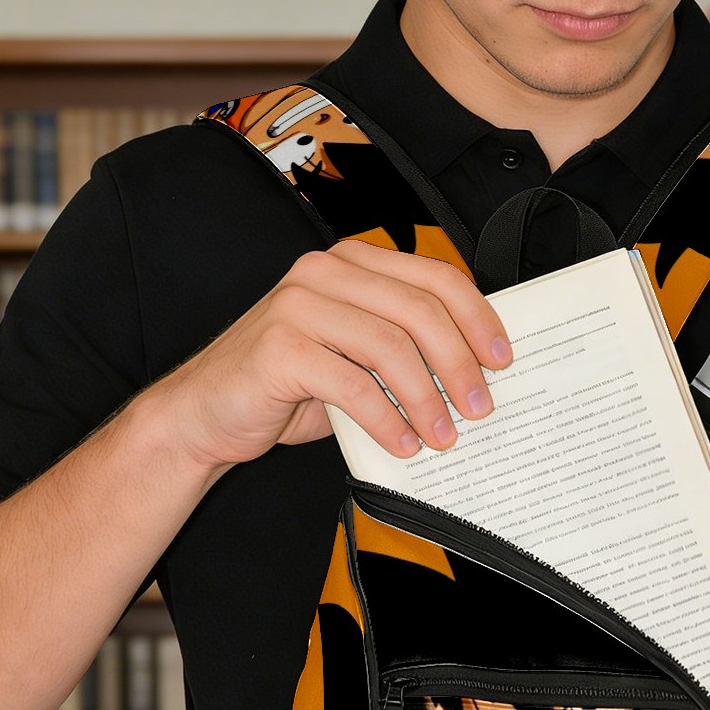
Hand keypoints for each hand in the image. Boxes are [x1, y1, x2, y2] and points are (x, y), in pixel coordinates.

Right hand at [146, 239, 511, 470]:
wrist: (206, 414)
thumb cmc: (287, 388)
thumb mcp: (353, 359)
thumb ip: (400, 350)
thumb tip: (472, 377)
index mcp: (350, 263)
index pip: (432, 277)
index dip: (477, 318)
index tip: (502, 360)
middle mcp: (324, 272)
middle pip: (419, 310)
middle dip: (459, 364)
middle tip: (480, 408)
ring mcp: (298, 305)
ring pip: (389, 347)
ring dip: (427, 399)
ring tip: (444, 437)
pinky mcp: (279, 347)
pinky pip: (352, 385)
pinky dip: (386, 420)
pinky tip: (403, 446)